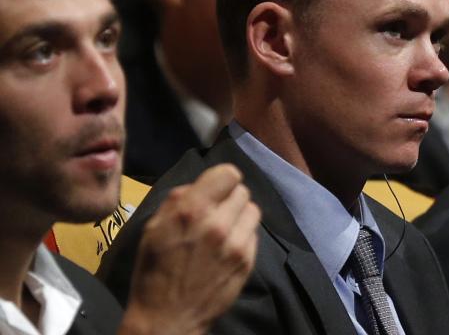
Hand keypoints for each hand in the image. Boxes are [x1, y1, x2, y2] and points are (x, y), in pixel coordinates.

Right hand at [118, 164, 260, 334]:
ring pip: (253, 210)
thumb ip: (176, 201)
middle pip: (242, 191)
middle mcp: (218, 224)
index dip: (221, 180)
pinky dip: (243, 235)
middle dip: (228, 199)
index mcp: (191, 212)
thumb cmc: (154, 272)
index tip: (213, 190)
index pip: (228, 173)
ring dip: (239, 215)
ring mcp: (236, 244)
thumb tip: (197, 186)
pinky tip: (227, 247)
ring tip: (223, 228)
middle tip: (215, 213)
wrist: (167, 318)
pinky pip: (254, 233)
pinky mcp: (248, 260)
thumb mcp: (152, 230)